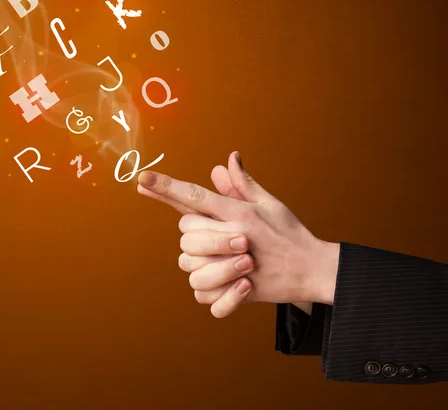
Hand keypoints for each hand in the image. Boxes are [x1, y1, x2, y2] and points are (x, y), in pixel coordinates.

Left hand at [137, 151, 339, 309]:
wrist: (314, 270)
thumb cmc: (289, 234)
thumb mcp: (269, 203)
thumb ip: (242, 184)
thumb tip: (225, 160)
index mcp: (239, 212)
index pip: (194, 195)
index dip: (166, 186)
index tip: (141, 178)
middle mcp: (234, 235)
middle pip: (186, 231)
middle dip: (196, 235)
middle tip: (225, 240)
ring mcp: (235, 266)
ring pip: (189, 265)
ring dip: (203, 266)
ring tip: (227, 264)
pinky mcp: (238, 293)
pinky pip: (203, 295)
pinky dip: (213, 293)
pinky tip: (229, 285)